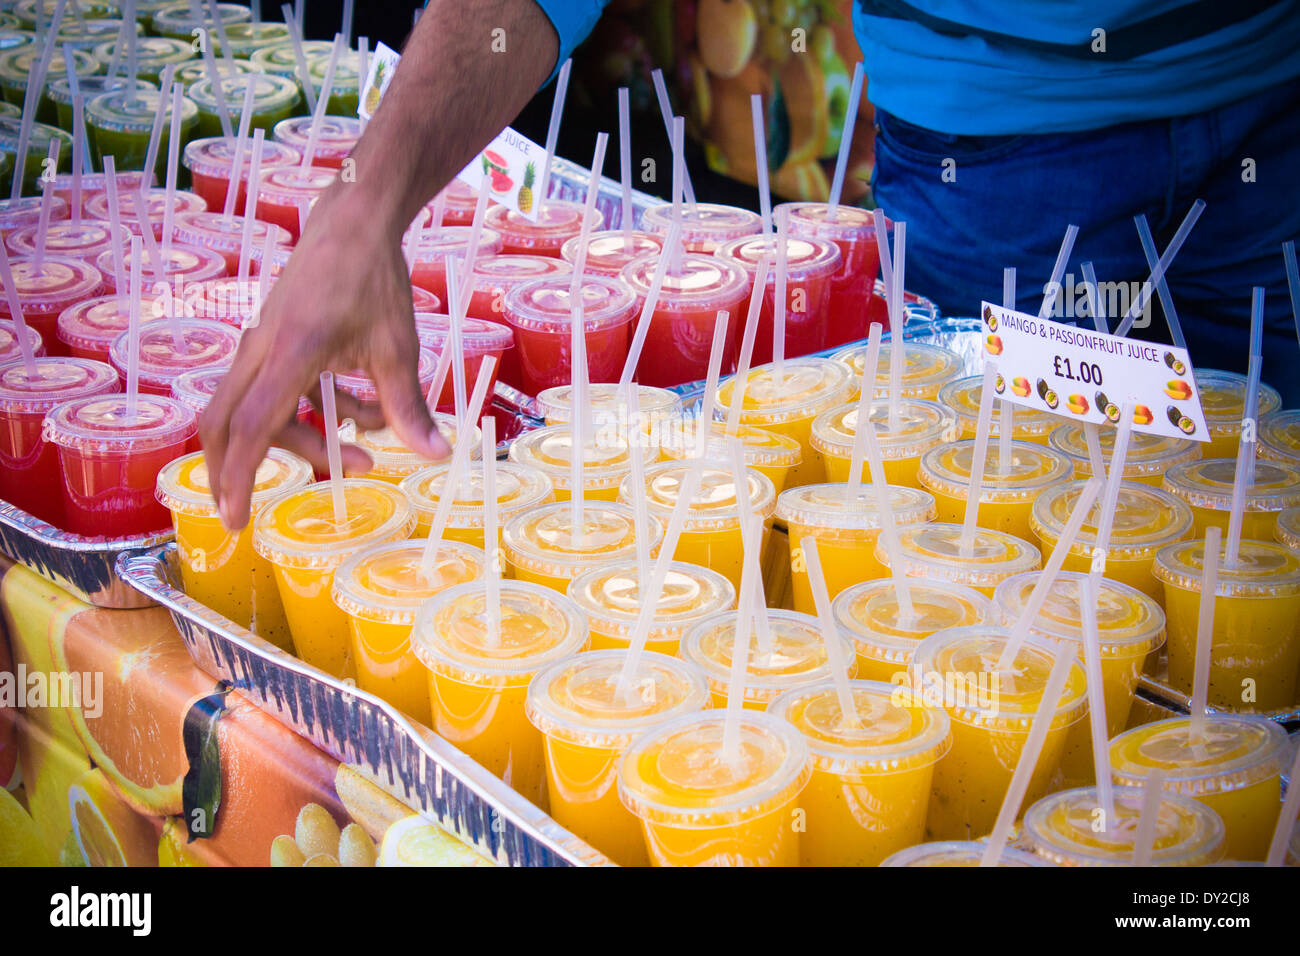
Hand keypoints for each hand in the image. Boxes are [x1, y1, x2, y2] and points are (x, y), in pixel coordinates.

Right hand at [200, 186, 450, 530]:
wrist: (352, 223)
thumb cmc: (373, 280)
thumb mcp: (398, 349)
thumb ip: (407, 407)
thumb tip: (434, 454)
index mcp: (291, 353)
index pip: (254, 427)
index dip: (241, 477)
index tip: (234, 517)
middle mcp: (261, 349)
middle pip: (224, 422)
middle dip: (234, 469)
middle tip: (247, 509)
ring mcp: (260, 342)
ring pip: (253, 408)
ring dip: (300, 439)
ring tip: (360, 452)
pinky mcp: (269, 338)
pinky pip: (273, 387)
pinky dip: (307, 411)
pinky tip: (357, 412)